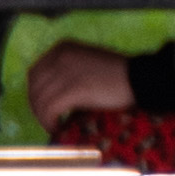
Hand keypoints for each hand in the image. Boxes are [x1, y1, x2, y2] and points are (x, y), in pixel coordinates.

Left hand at [23, 44, 137, 136]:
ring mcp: (66, 71)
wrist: (140, 79)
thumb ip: (67, 72)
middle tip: (48, 120)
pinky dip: (50, 121)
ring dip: (43, 117)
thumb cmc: (118, 75)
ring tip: (54, 126)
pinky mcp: (74, 89)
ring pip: (40, 100)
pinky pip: (50, 109)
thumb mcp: (87, 64)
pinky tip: (58, 128)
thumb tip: (49, 95)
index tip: (44, 108)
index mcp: (62, 48)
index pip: (36, 73)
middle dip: (37, 107)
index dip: (36, 94)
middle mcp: (60, 56)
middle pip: (35, 87)